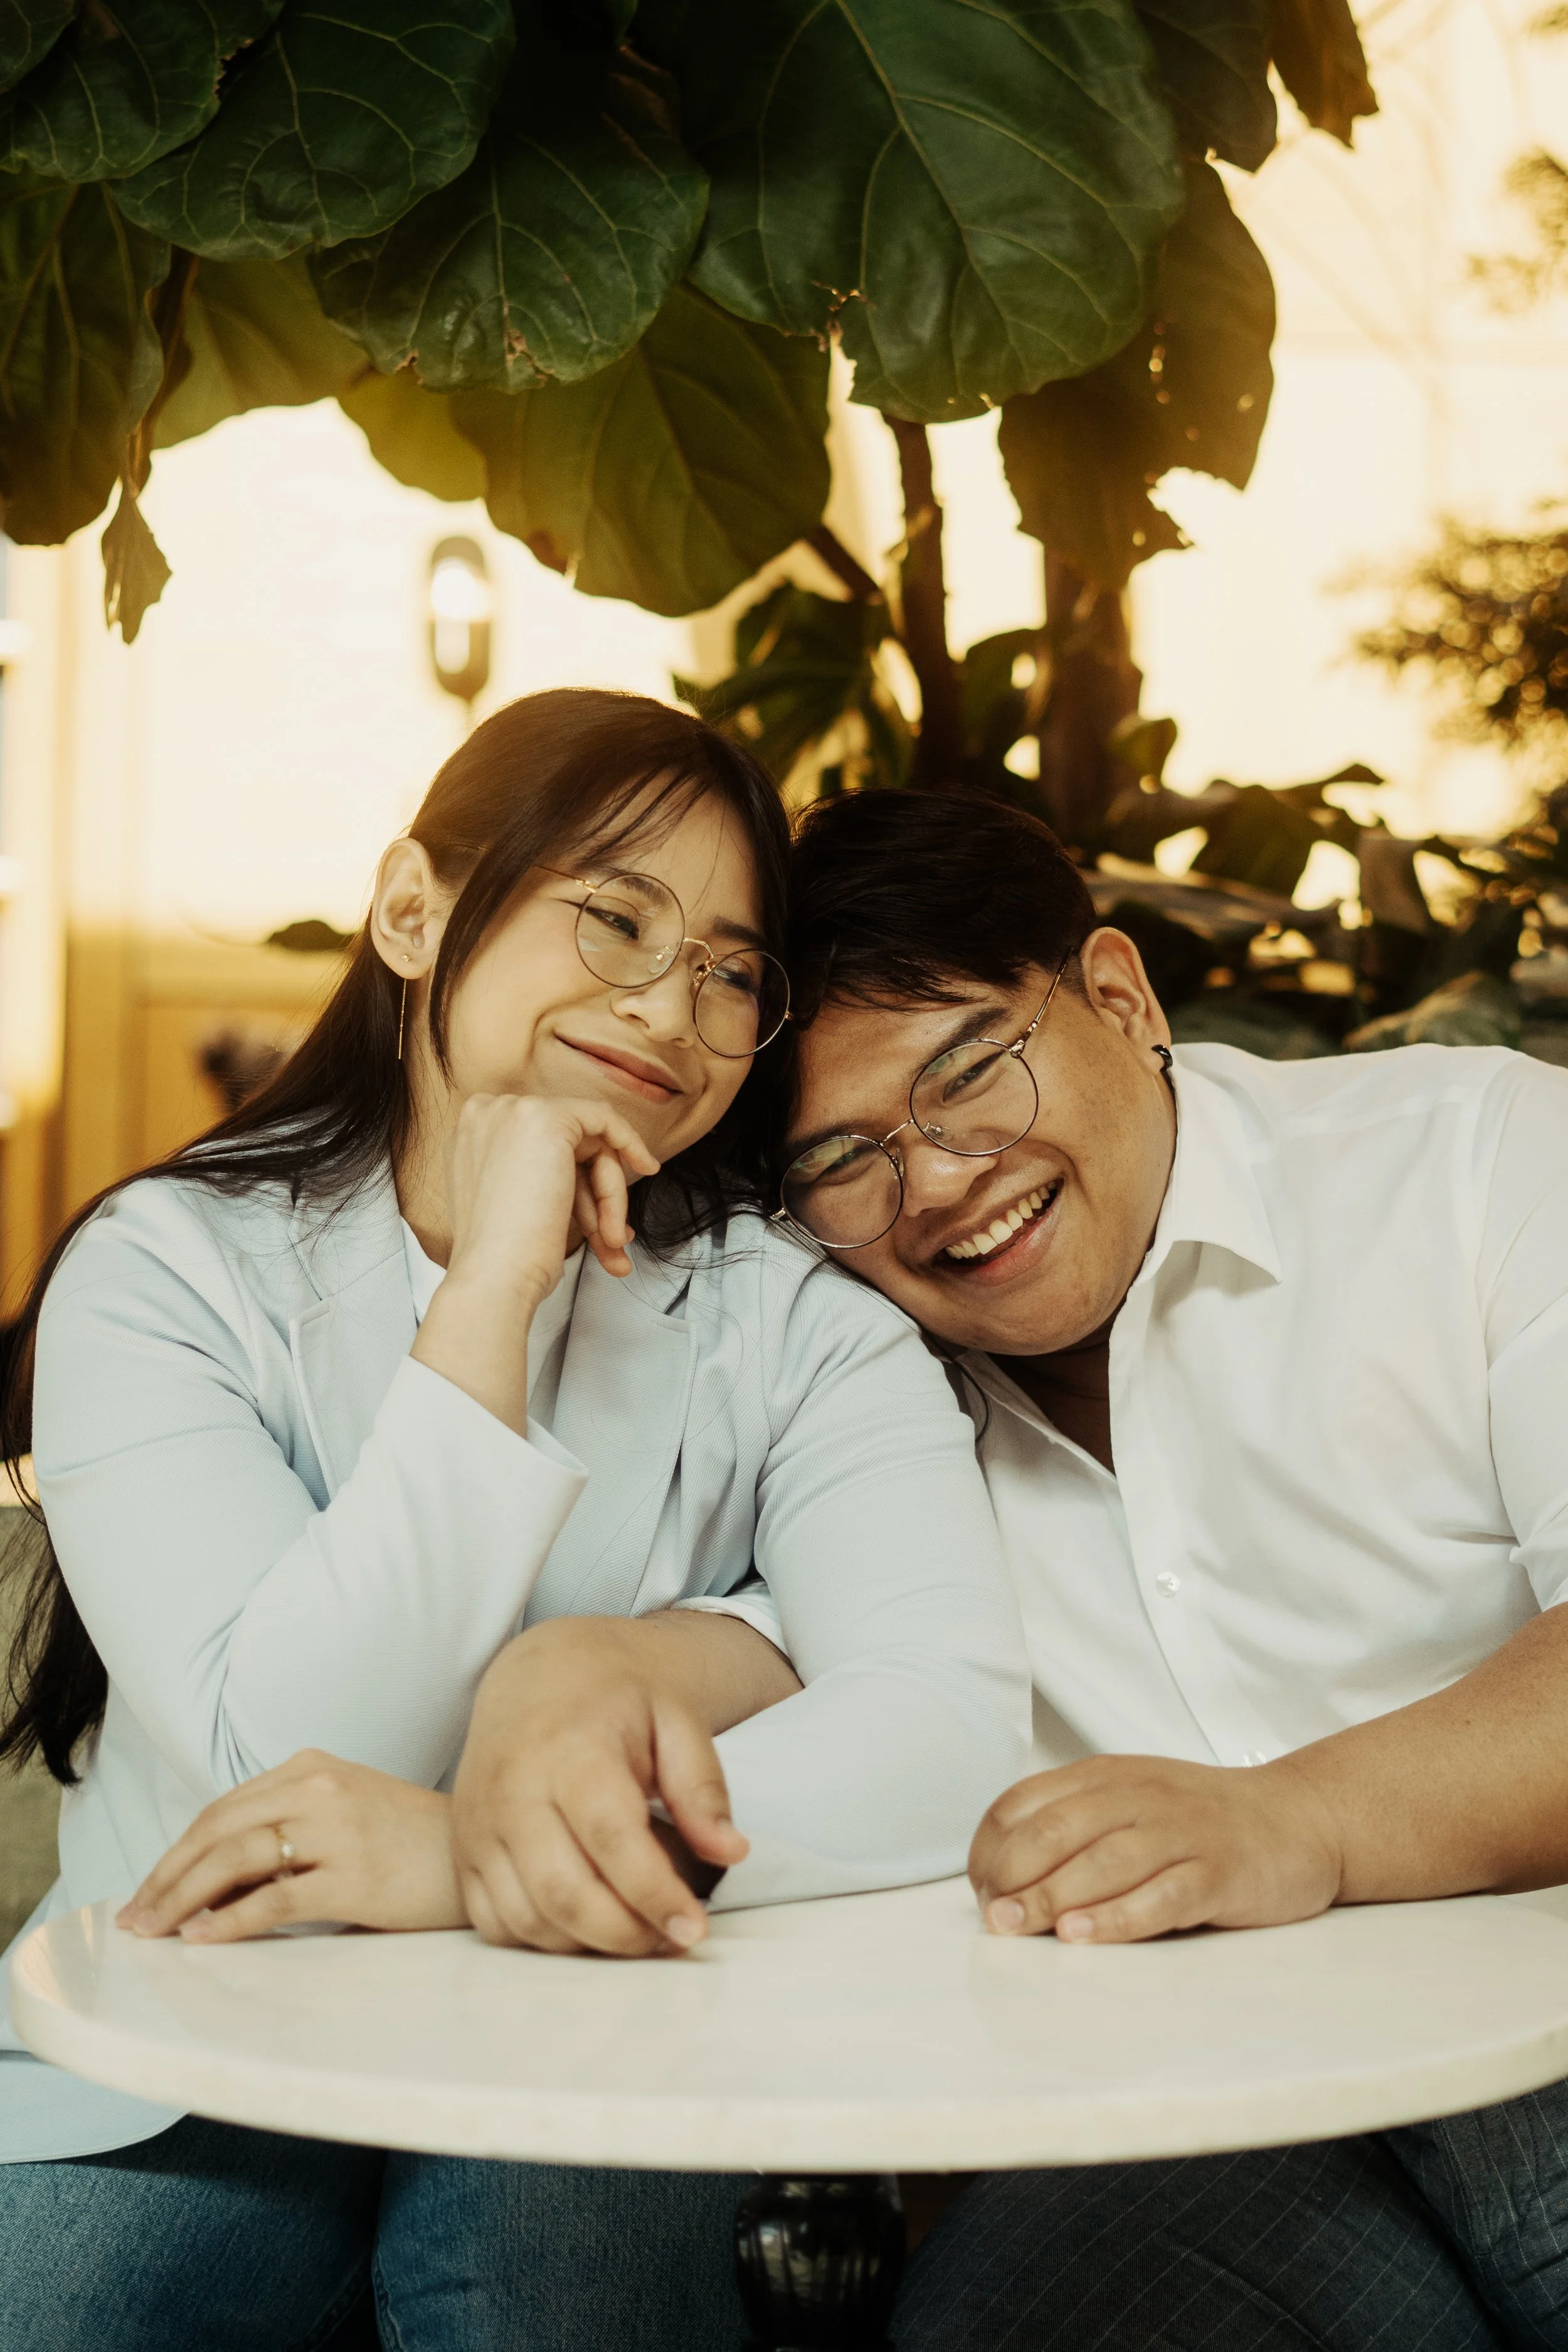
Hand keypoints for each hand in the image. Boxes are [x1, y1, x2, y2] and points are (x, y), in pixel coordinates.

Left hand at [116, 1750, 464, 1942]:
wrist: (479, 1854)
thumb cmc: (409, 1840)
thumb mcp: (343, 1813)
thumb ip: (285, 1829)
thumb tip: (209, 1886)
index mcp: (312, 1766)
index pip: (223, 1808)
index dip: (176, 1851)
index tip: (148, 1889)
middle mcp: (319, 1788)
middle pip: (217, 1829)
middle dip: (166, 1876)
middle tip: (135, 1917)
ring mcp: (337, 1829)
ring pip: (235, 1858)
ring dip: (183, 1898)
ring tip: (156, 1931)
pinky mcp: (354, 1876)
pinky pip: (275, 1898)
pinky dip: (230, 1920)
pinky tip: (202, 1938)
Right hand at [446, 1090, 659, 1296]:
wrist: (492, 1277)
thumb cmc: (503, 1259)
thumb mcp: (512, 1203)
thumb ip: (533, 1175)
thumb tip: (578, 1178)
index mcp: (470, 1137)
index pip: (538, 1148)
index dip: (574, 1180)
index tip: (600, 1210)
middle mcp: (484, 1114)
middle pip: (565, 1145)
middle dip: (595, 1197)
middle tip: (611, 1240)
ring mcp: (511, 1112)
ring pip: (587, 1143)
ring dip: (608, 1199)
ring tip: (612, 1244)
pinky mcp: (546, 1118)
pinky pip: (603, 1118)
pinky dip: (629, 1142)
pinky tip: (646, 1167)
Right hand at [452, 1618, 749, 1957]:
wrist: (536, 1674)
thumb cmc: (614, 1697)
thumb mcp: (674, 1718)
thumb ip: (702, 1786)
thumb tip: (731, 1852)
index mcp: (568, 1749)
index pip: (611, 1839)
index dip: (655, 1894)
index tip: (695, 1929)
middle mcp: (512, 1789)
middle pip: (564, 1892)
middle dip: (625, 1934)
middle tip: (672, 1938)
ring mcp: (479, 1823)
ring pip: (528, 1917)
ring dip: (587, 1945)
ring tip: (638, 1931)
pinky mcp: (464, 1850)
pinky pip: (494, 1922)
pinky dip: (542, 1941)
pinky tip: (587, 1925)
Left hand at [969, 1754, 1344, 1944]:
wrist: (1299, 1819)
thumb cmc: (1198, 1821)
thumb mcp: (1128, 1803)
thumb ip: (1071, 1827)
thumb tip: (999, 1881)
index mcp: (1105, 1777)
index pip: (1025, 1803)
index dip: (991, 1847)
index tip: (980, 1890)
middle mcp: (1138, 1796)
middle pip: (1058, 1831)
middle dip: (1014, 1876)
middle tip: (992, 1919)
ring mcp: (1181, 1833)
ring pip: (1104, 1862)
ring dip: (1054, 1897)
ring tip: (1018, 1927)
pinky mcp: (1219, 1872)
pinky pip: (1163, 1895)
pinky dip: (1119, 1916)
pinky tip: (1085, 1936)